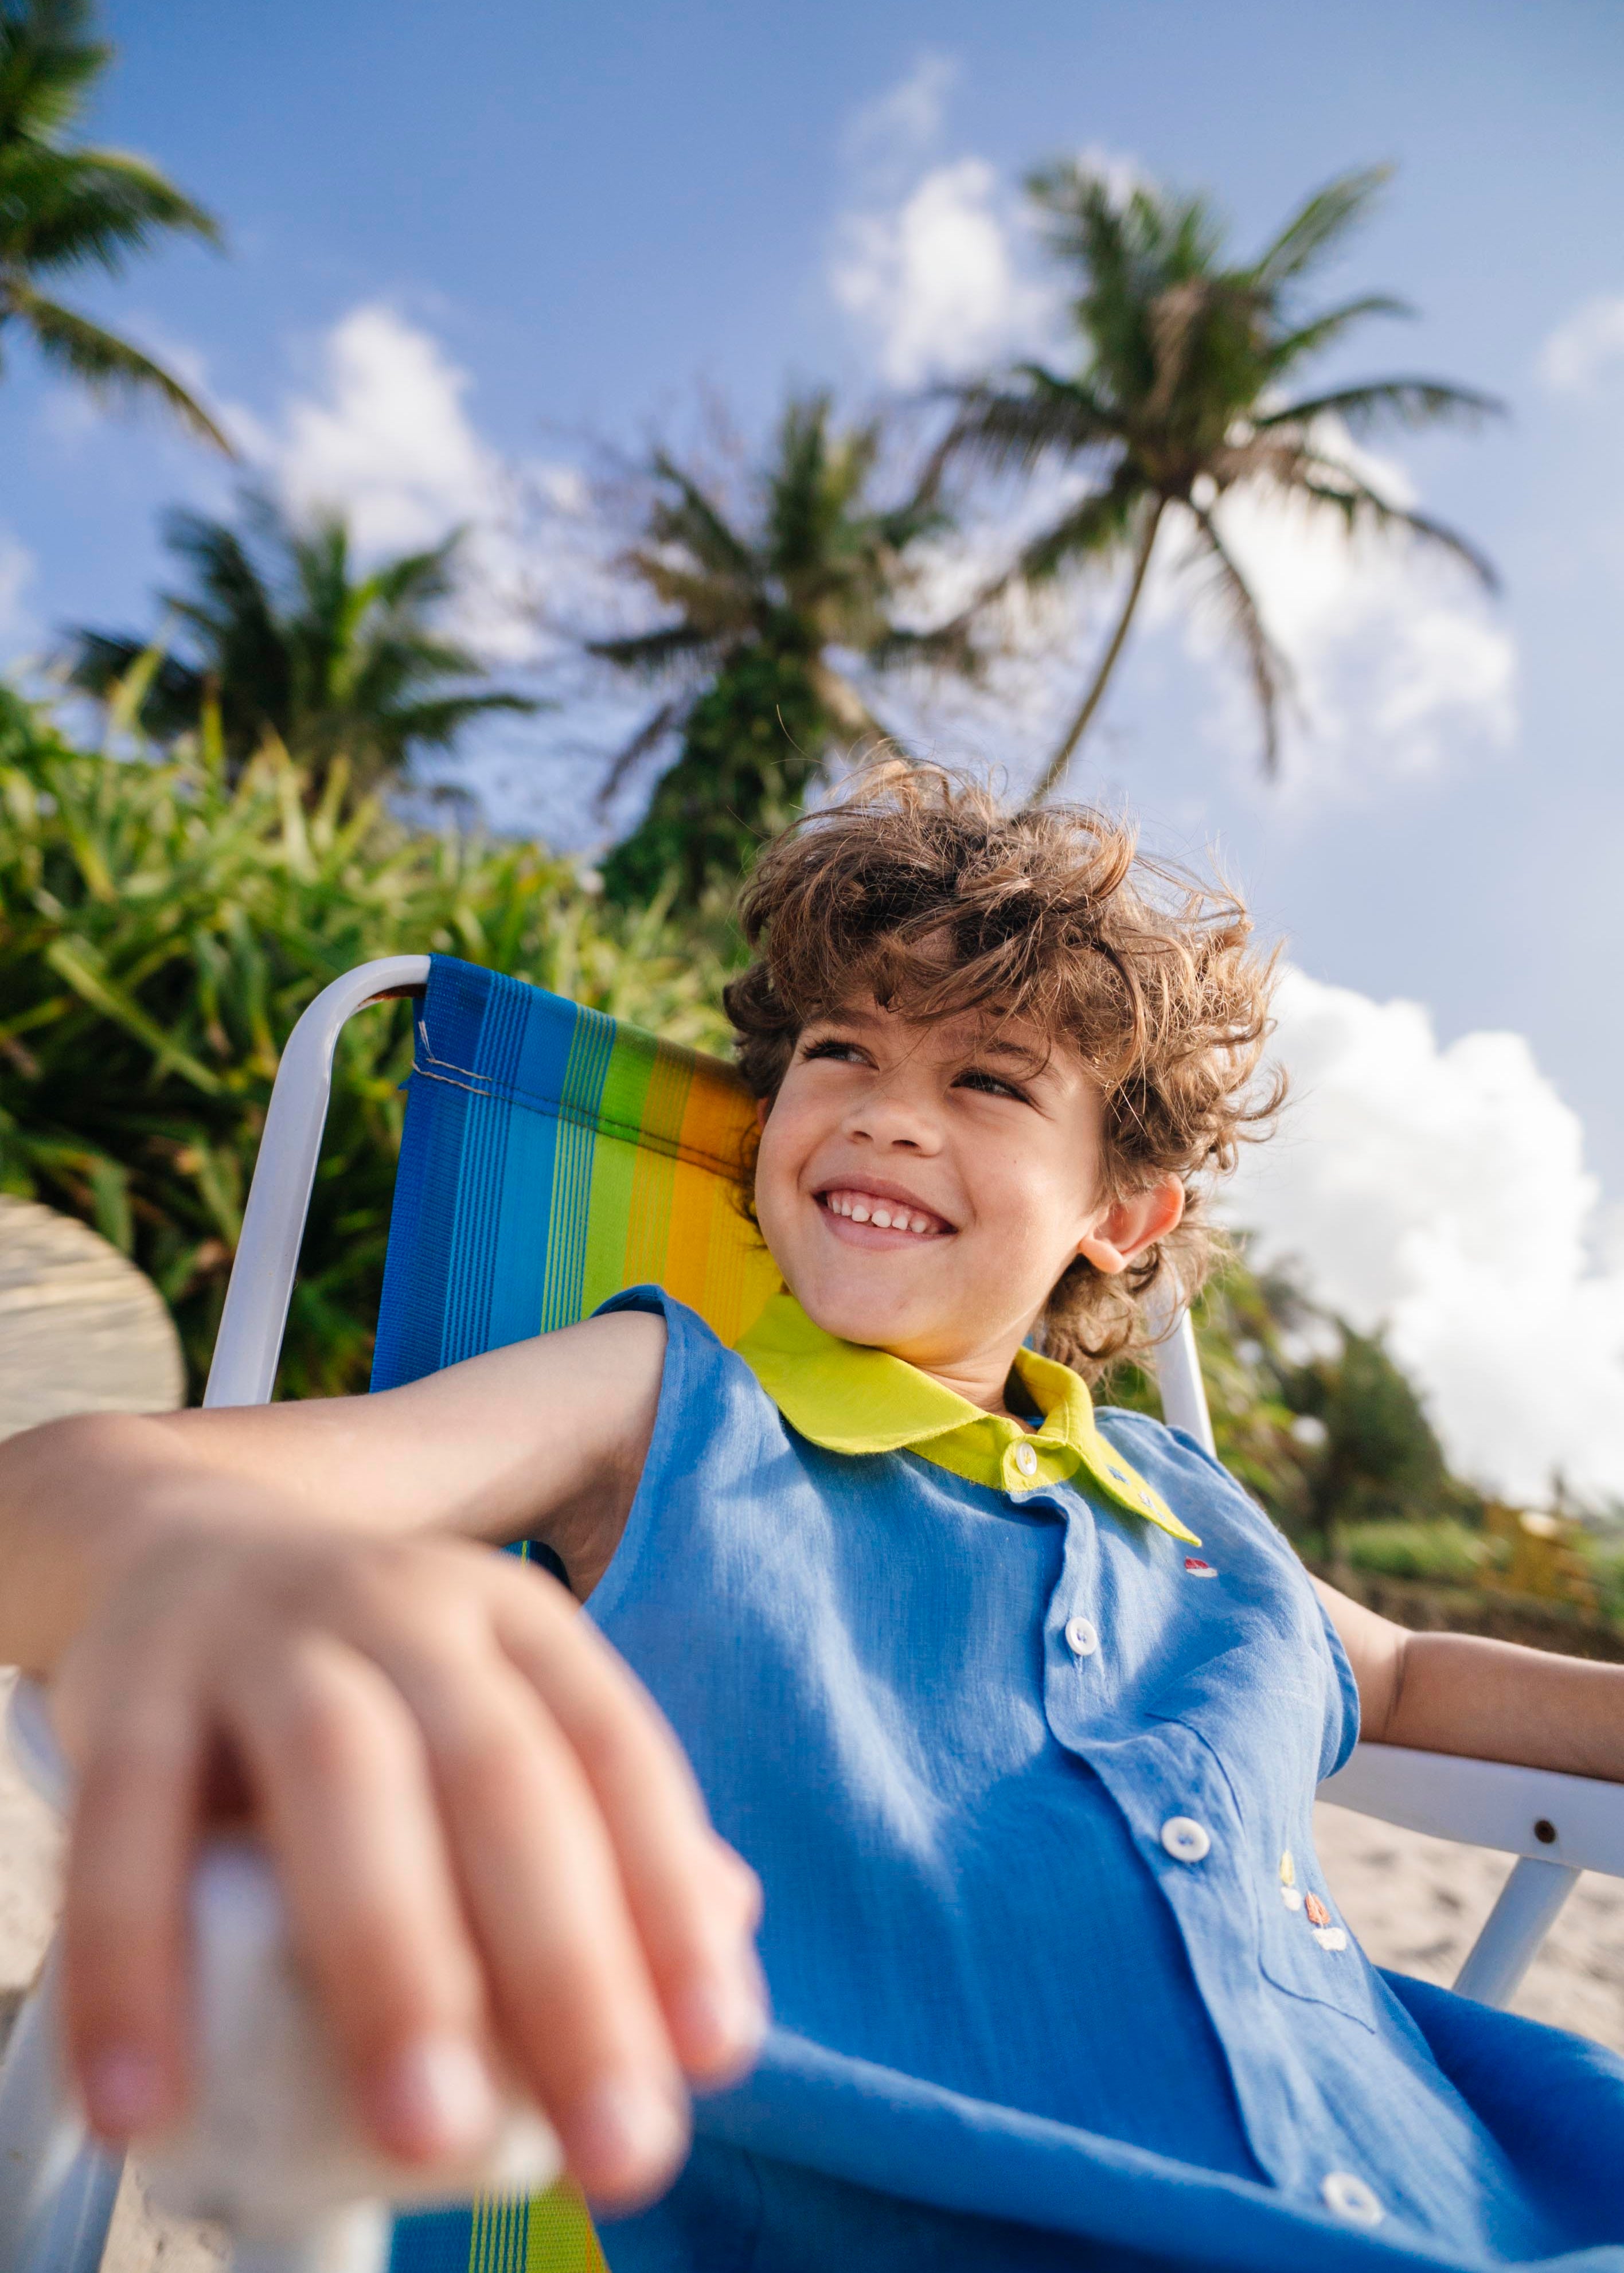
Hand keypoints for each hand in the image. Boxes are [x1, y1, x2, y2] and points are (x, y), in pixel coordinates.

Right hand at [50, 1526, 764, 2210]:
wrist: (180, 1553)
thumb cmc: (369, 1694)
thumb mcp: (488, 1723)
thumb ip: (594, 1832)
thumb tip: (724, 1943)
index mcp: (519, 1626)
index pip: (617, 1756)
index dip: (671, 1897)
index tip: (717, 2052)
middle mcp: (411, 1610)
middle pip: (504, 1777)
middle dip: (567, 1965)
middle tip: (615, 2141)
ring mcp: (269, 1637)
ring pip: (343, 1777)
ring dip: (391, 1957)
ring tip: (424, 2136)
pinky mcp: (134, 1685)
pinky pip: (130, 1824)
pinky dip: (132, 1964)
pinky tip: (147, 2101)